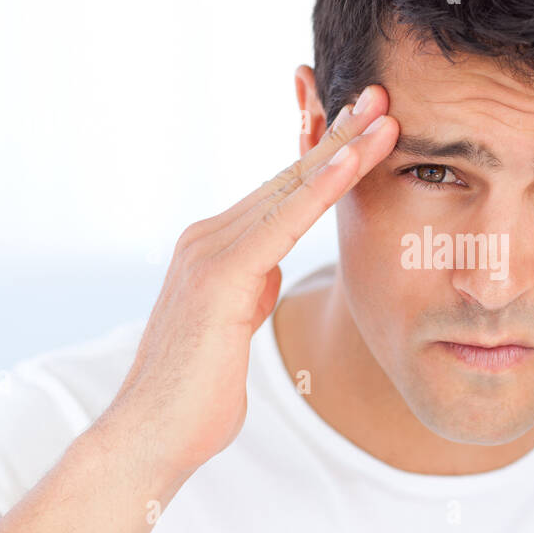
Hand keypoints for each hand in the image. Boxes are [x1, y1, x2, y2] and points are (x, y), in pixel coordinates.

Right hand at [97, 86, 398, 486]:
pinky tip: (353, 161)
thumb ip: (248, 292)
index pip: (281, 191)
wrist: (151, 437)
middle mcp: (208, 237)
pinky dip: (321, 188)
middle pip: (287, 177)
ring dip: (340, 148)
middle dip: (336, 134)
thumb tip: (265, 273)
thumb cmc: (195, 395)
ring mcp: (209, 251)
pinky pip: (283, 222)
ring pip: (289, 188)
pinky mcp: (220, 276)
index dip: (321, 154)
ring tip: (382, 113)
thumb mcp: (232, 329)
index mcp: (216, 249)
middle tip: (380, 94)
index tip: (361, 124)